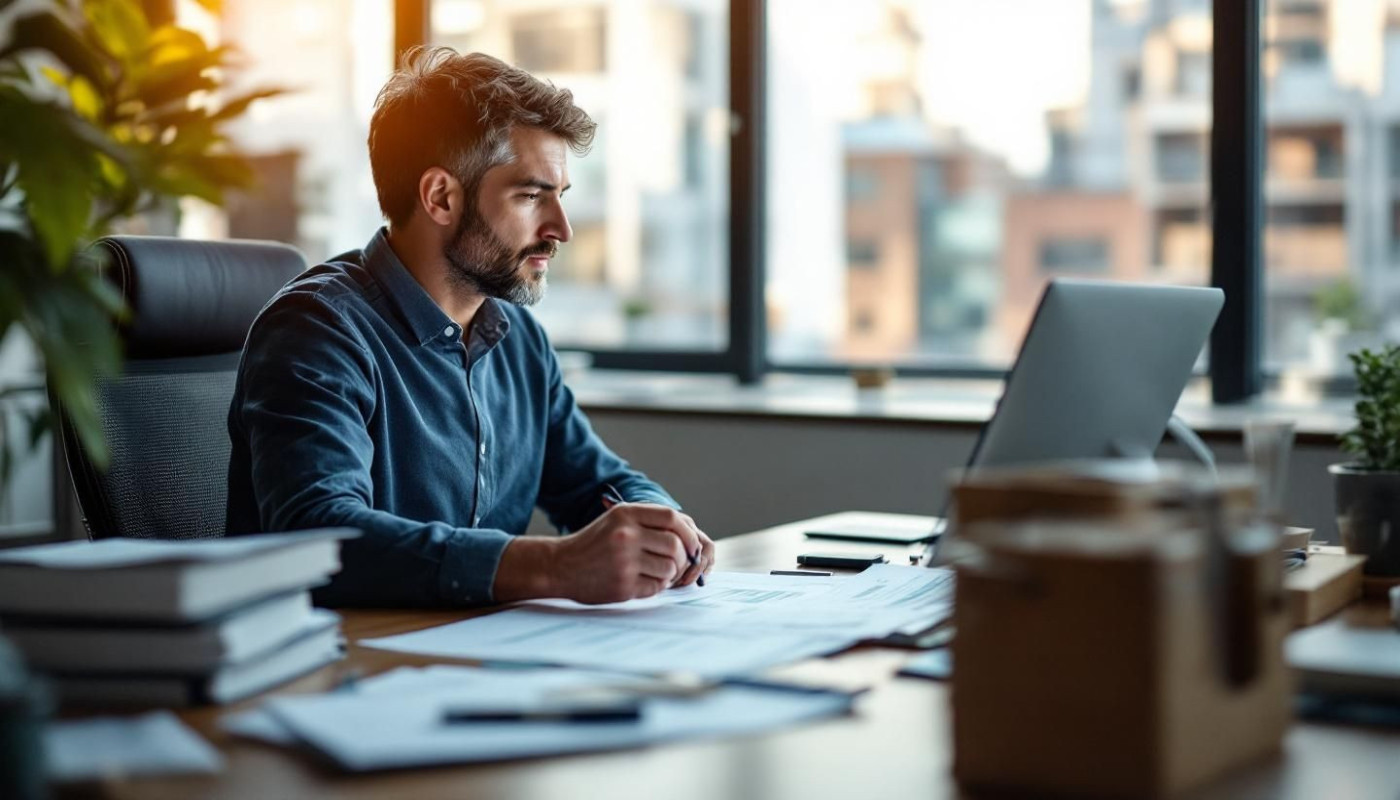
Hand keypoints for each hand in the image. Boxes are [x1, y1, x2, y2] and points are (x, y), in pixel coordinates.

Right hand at [552, 503, 711, 603]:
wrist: (560, 567)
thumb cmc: (595, 544)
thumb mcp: (617, 520)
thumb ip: (649, 521)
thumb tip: (691, 532)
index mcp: (626, 515)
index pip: (672, 517)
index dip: (688, 531)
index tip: (691, 543)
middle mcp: (626, 535)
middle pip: (676, 545)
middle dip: (683, 557)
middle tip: (677, 564)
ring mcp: (624, 561)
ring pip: (670, 568)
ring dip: (670, 574)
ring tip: (656, 572)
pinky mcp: (623, 585)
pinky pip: (656, 587)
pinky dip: (656, 586)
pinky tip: (643, 582)